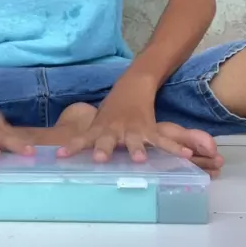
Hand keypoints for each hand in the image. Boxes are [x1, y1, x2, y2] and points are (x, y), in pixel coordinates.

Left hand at [58, 80, 193, 162]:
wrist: (132, 86)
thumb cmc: (112, 111)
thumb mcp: (98, 123)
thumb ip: (90, 140)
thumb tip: (68, 158)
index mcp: (100, 129)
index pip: (82, 139)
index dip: (72, 147)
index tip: (60, 155)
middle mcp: (115, 130)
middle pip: (107, 140)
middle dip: (103, 149)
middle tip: (100, 159)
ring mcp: (133, 129)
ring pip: (134, 141)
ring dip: (136, 150)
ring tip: (140, 160)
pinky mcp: (150, 129)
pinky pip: (162, 141)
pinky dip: (173, 148)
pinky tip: (185, 156)